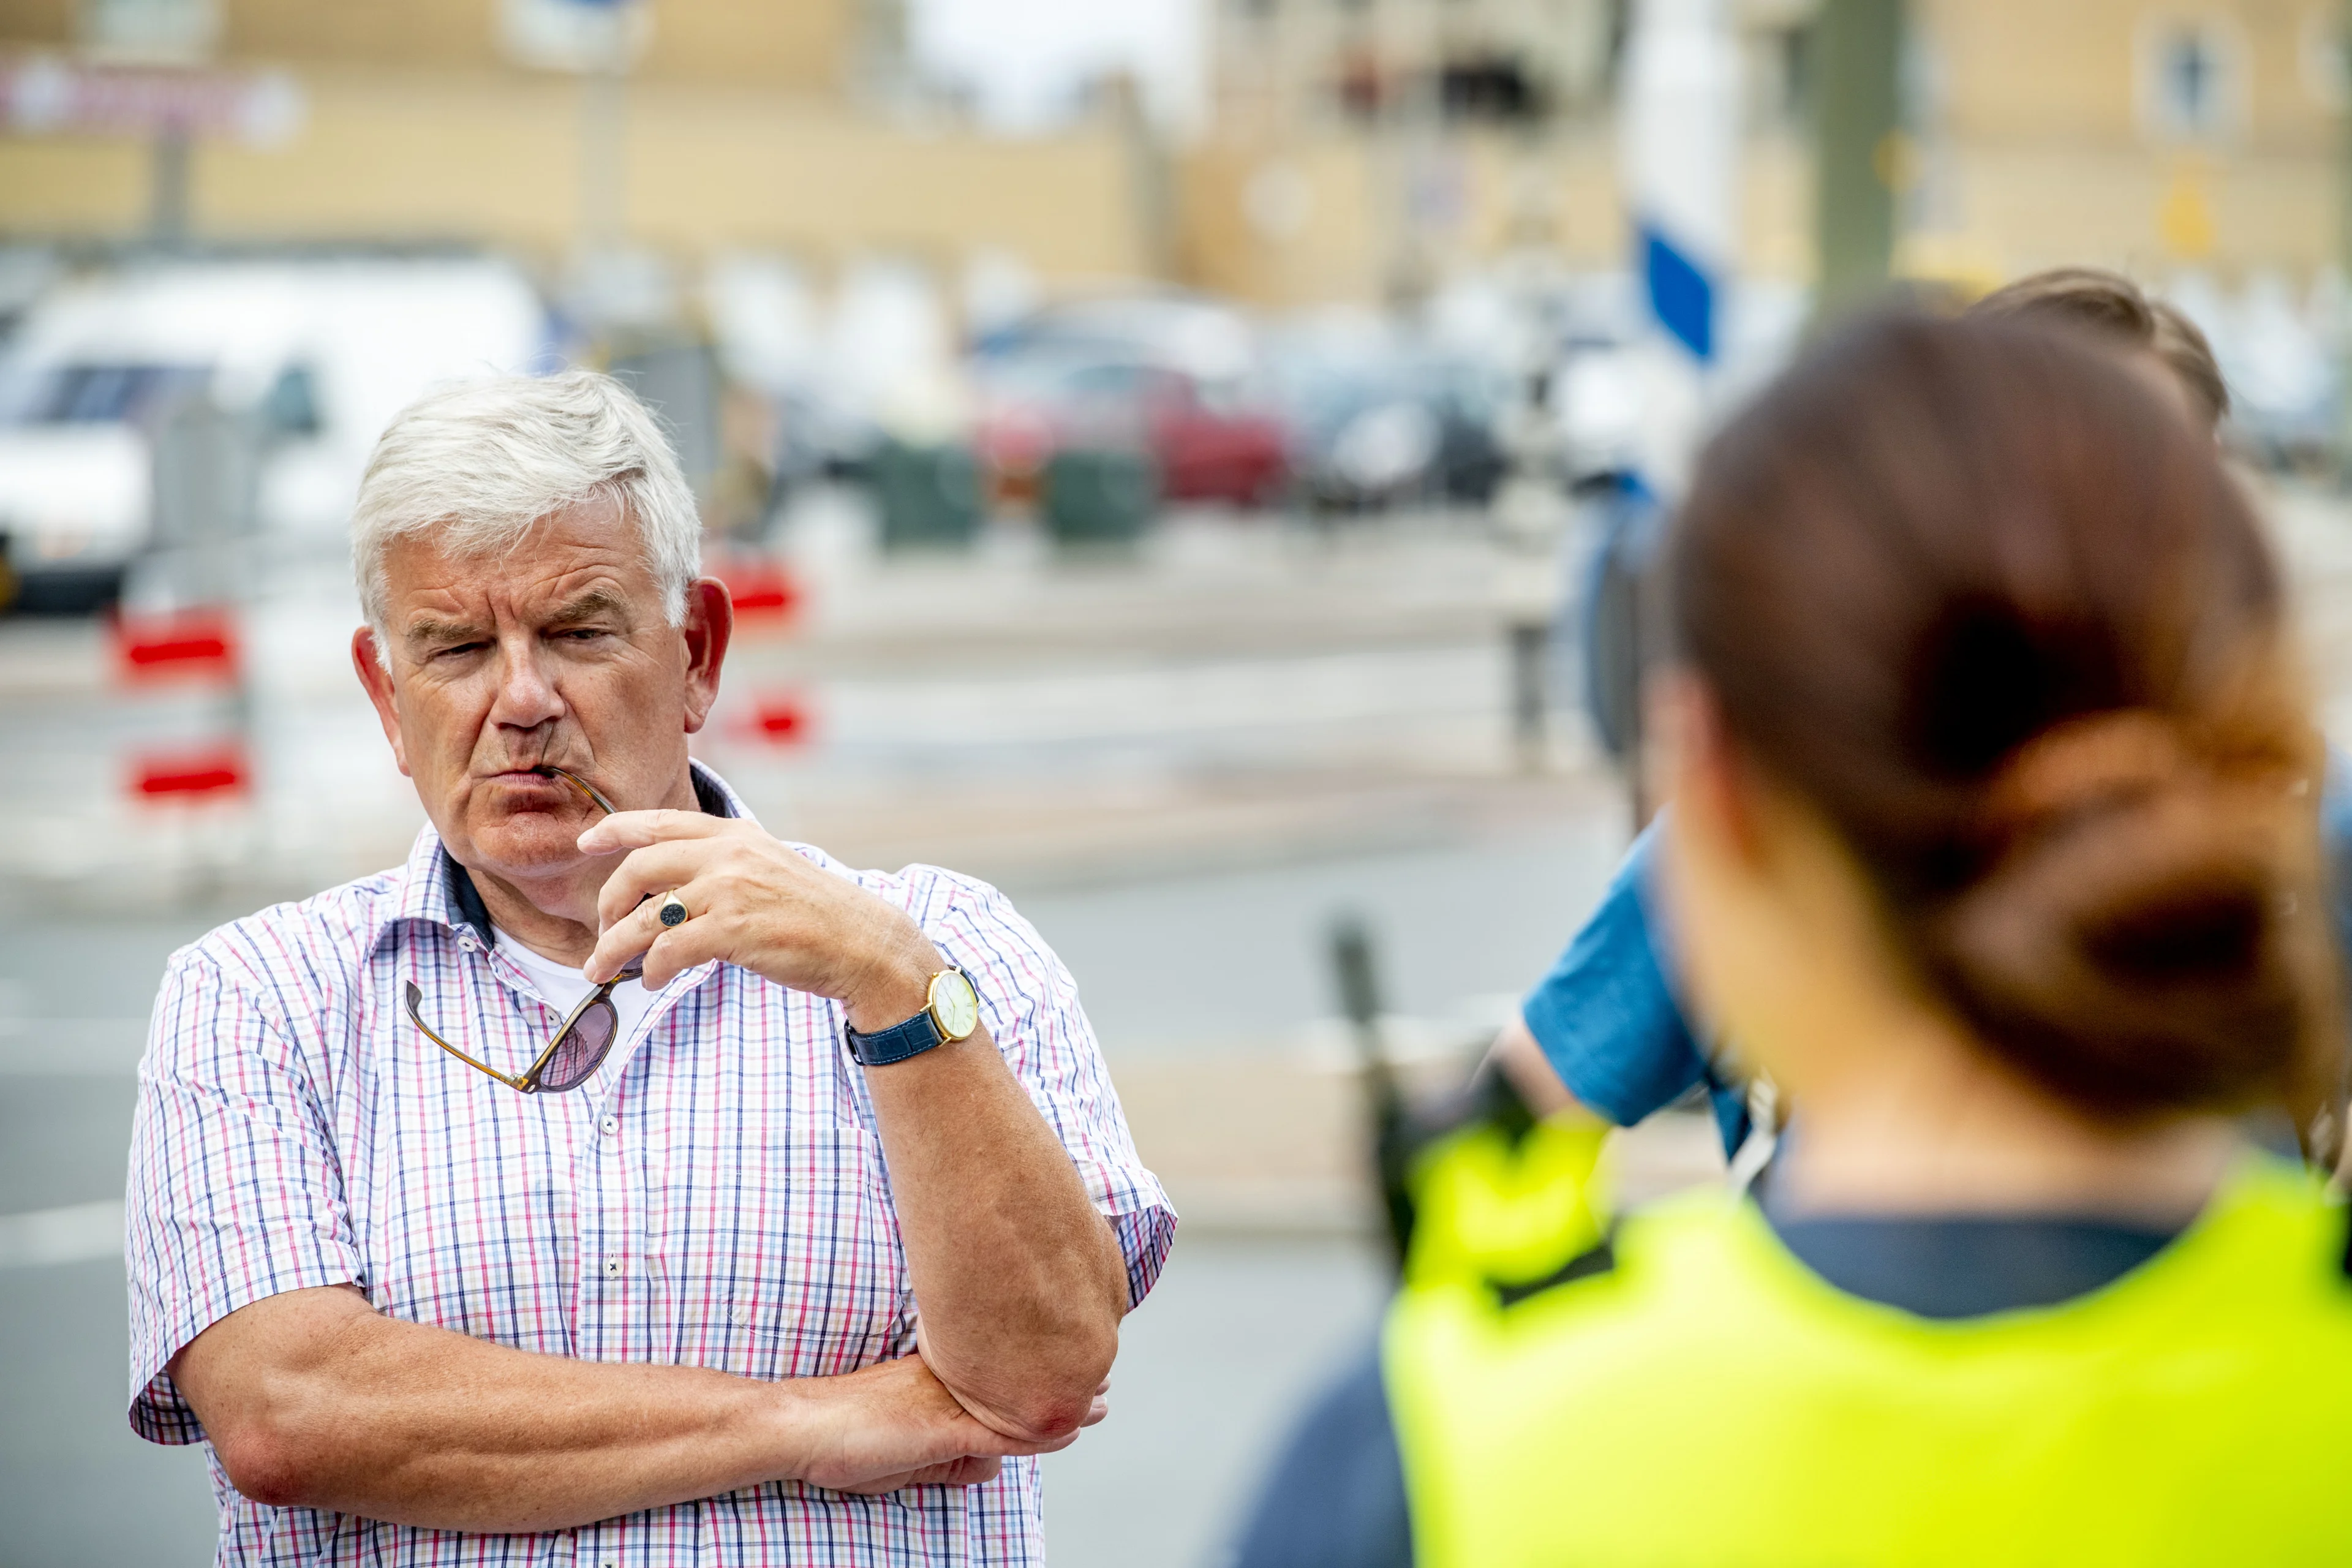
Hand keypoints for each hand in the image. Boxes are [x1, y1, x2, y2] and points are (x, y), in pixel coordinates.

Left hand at [578, 812, 939, 1028]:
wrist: (862, 942)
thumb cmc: (816, 914)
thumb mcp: (769, 867)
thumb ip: (725, 864)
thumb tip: (675, 886)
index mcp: (735, 835)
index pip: (660, 822)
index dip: (614, 830)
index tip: (585, 842)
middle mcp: (728, 855)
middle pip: (638, 868)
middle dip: (608, 903)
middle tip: (602, 933)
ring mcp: (730, 891)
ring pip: (645, 916)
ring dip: (614, 947)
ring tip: (602, 970)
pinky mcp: (733, 930)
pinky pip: (668, 949)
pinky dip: (650, 969)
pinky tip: (653, 981)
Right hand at [786, 1356, 1106, 1494]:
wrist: (804, 1425)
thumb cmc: (846, 1433)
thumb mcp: (906, 1444)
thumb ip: (946, 1453)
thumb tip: (986, 1462)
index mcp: (937, 1375)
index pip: (996, 1376)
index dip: (1032, 1373)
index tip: (1067, 1361)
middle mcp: (949, 1380)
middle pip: (1014, 1385)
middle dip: (1058, 1384)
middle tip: (1102, 1379)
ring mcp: (949, 1402)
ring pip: (1016, 1407)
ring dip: (1059, 1409)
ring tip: (1098, 1404)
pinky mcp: (945, 1429)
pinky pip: (1002, 1433)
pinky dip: (1035, 1434)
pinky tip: (1065, 1432)